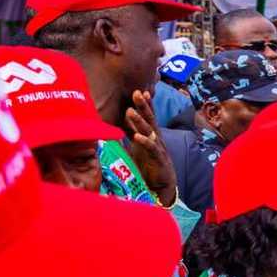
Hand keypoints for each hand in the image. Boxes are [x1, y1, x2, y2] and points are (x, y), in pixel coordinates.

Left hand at [126, 90, 177, 206]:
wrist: (161, 185)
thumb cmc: (148, 165)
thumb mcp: (136, 147)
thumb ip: (129, 135)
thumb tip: (116, 124)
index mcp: (150, 135)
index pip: (147, 116)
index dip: (144, 104)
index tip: (139, 91)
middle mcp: (155, 138)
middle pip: (150, 119)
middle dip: (143, 106)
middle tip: (137, 92)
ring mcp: (158, 147)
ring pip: (149, 131)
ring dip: (139, 120)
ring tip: (130, 111)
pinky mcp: (158, 158)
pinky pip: (151, 148)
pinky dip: (144, 141)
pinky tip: (137, 136)